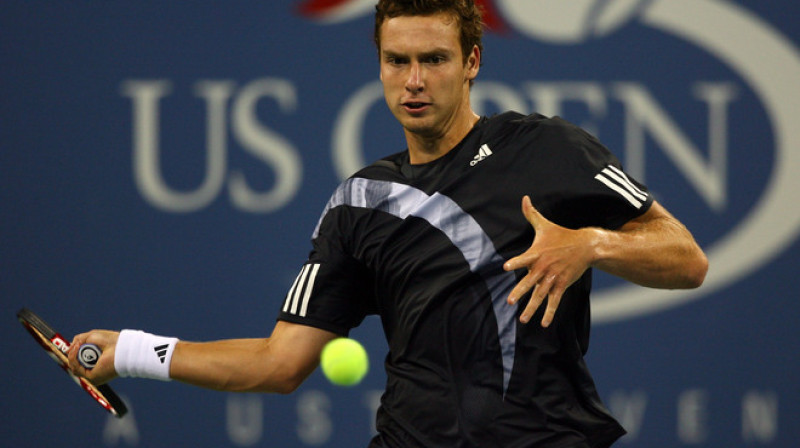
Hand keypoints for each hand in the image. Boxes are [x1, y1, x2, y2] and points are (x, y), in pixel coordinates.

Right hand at [68, 330, 119, 384]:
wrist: (122, 347)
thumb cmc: (111, 341)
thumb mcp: (92, 337)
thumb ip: (79, 340)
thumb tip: (67, 349)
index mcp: (97, 363)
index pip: (80, 361)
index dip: (74, 354)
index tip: (72, 346)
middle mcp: (95, 370)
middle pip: (75, 365)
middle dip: (72, 355)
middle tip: (75, 345)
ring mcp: (93, 375)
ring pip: (74, 367)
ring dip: (72, 355)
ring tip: (77, 345)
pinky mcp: (92, 377)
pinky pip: (76, 369)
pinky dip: (73, 359)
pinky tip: (76, 350)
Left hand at [503, 196, 597, 326]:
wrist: (586, 246)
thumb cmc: (561, 235)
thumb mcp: (545, 225)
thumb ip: (531, 214)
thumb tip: (524, 198)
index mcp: (537, 253)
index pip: (523, 258)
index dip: (516, 262)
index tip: (506, 267)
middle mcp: (544, 268)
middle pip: (530, 282)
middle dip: (520, 292)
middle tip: (510, 301)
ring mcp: (553, 278)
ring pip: (540, 295)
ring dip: (531, 308)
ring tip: (522, 319)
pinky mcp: (561, 285)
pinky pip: (554, 301)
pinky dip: (549, 313)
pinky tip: (543, 324)